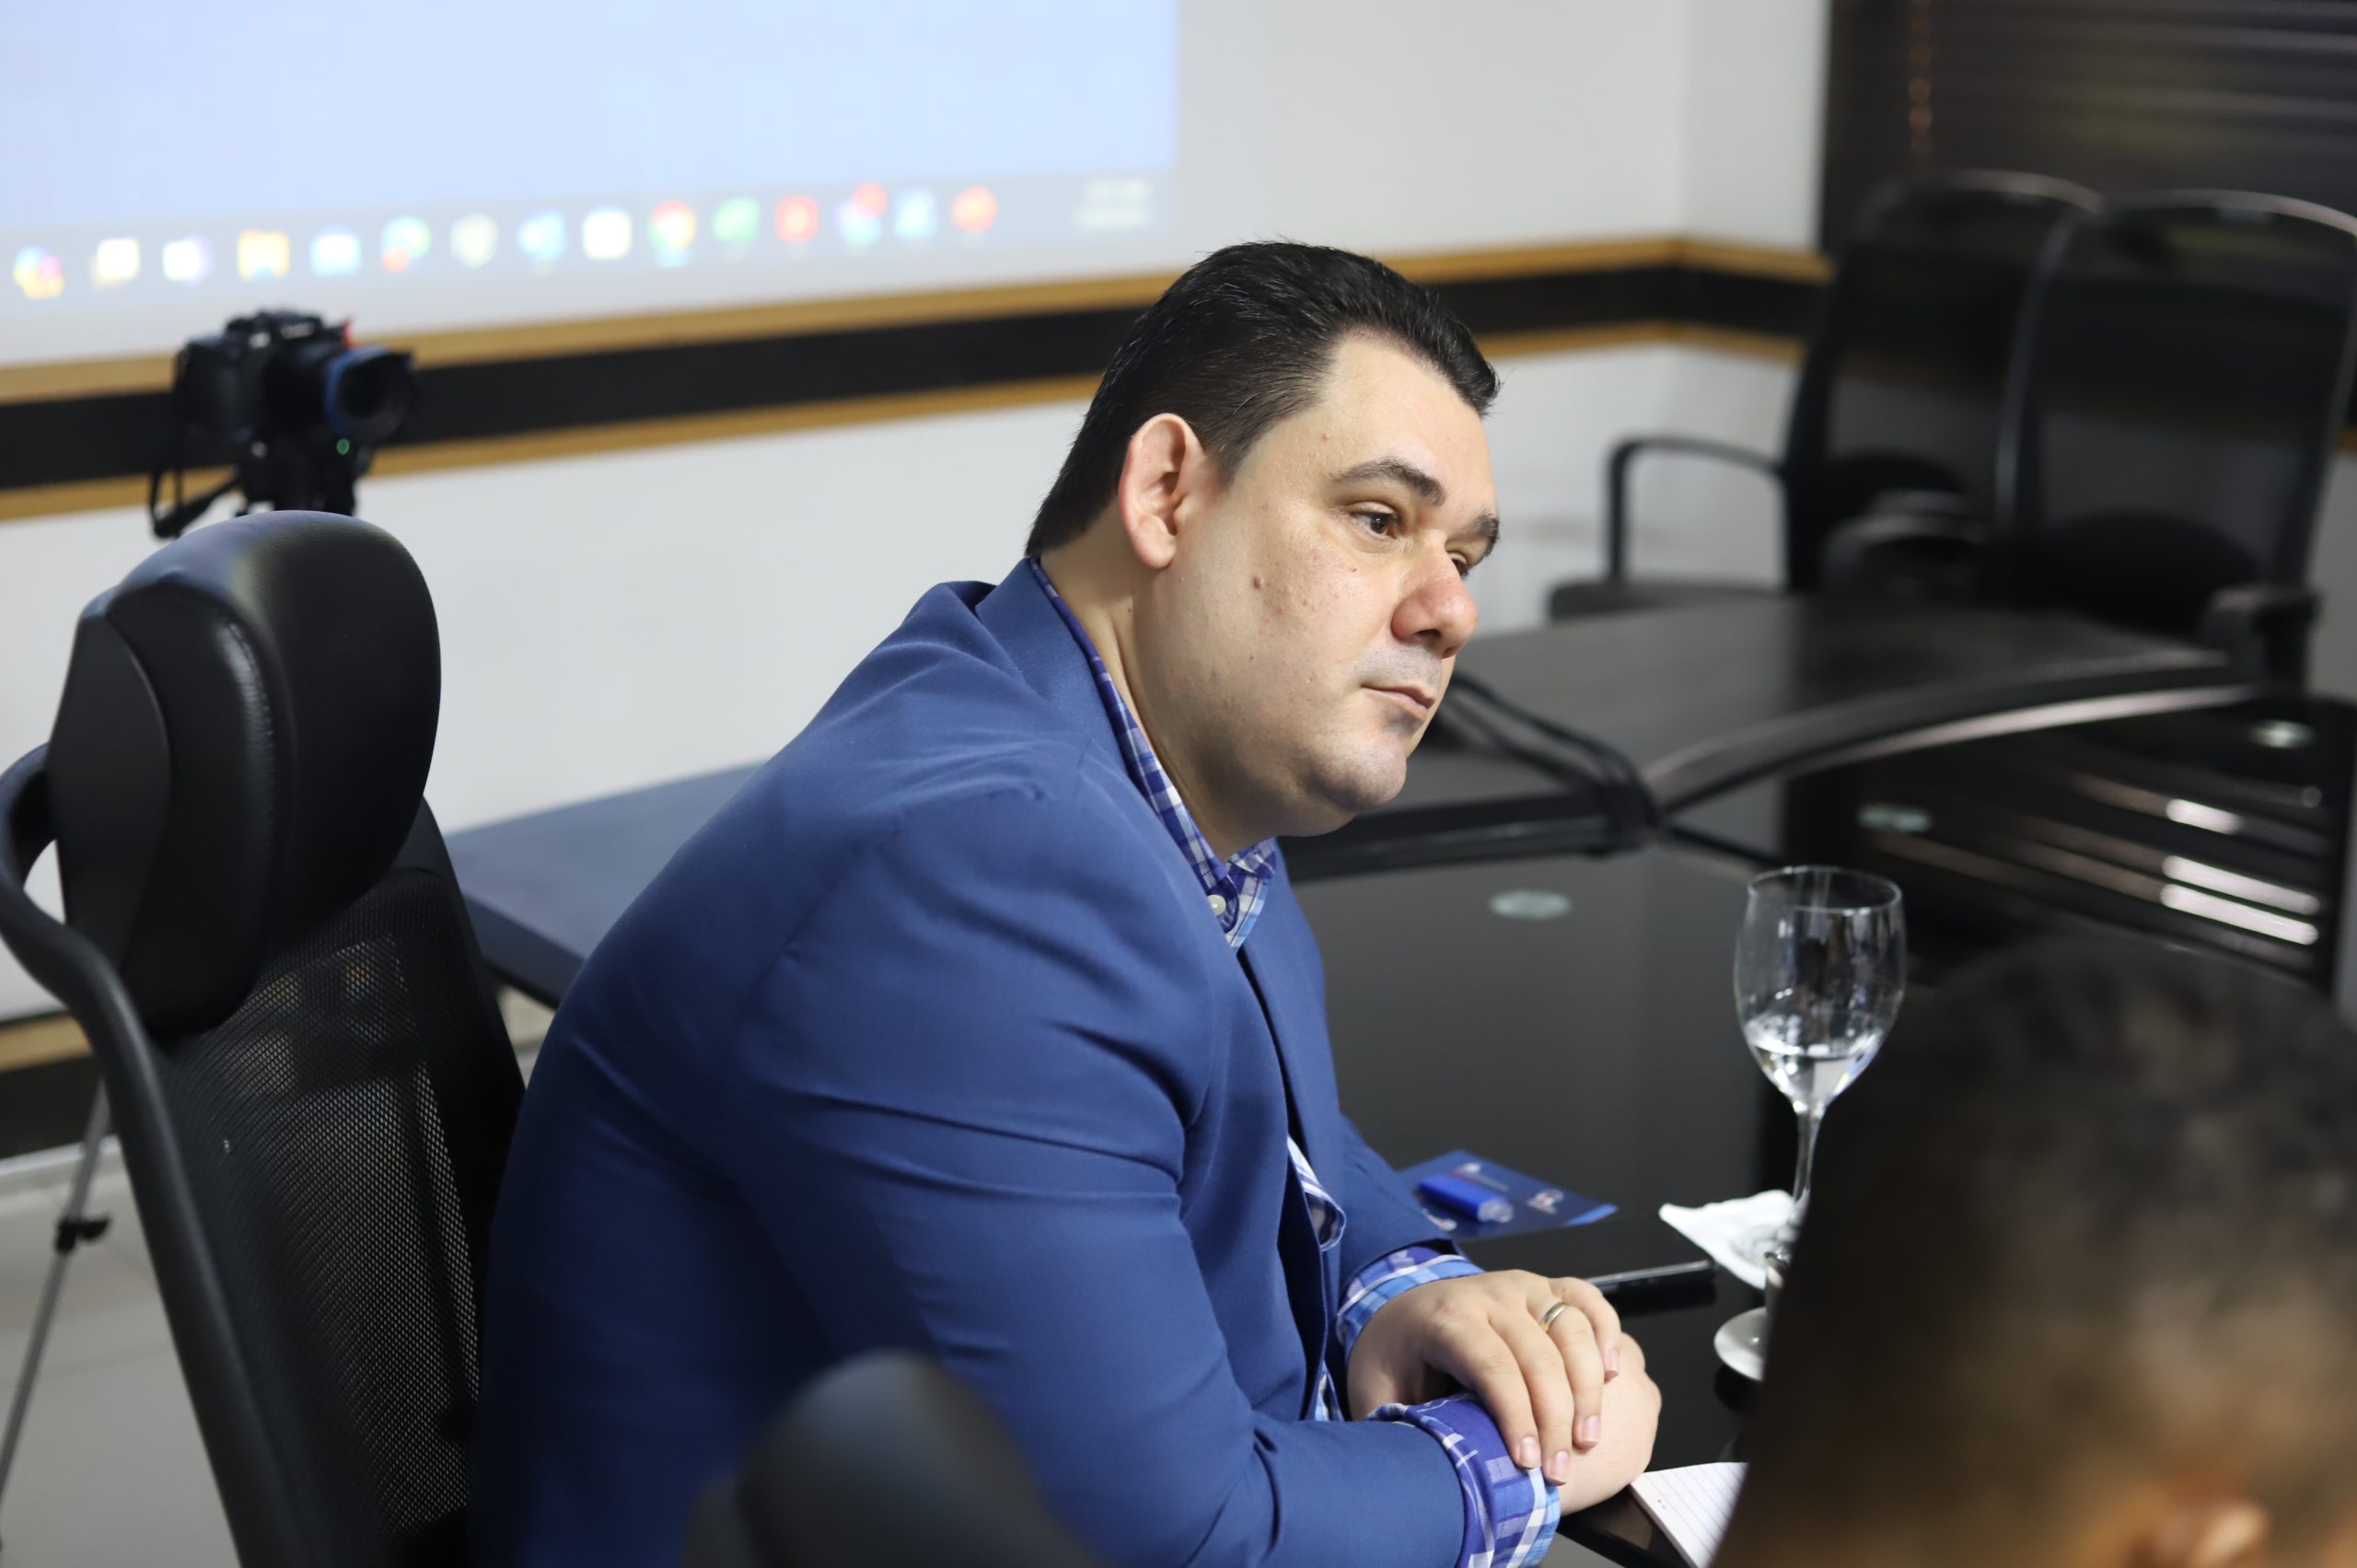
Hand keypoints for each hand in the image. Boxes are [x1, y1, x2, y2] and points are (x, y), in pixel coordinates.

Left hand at [1346, 1271, 1656, 1494]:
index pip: (1491, 1365)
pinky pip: (1586, 1299)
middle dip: (1555, 1419)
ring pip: (1571, 1329)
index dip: (1515, 1416)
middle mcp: (1487, 1294)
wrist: (1398, 1315)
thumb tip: (1427, 1471)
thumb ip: (1400, 1425)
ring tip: (1586, 1440)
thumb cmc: (1393, 1363)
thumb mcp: (1378, 1395)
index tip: (1527, 1463)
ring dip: (1587, 1389)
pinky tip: (1611, 1374)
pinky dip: (1606, 1332)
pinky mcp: (1544, 1287)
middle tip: (1557, 1471)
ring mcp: (1521, 1286)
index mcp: (1444, 1318)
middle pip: (1538, 1355)